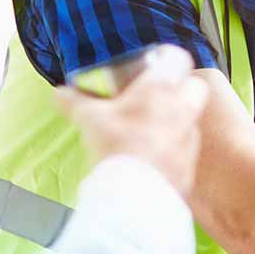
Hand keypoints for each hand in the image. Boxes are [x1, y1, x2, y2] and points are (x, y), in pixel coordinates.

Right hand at [58, 48, 206, 201]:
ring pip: (191, 118)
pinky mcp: (192, 163)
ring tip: (149, 128)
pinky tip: (153, 154)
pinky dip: (174, 146)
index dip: (167, 58)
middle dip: (179, 88)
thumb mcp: (89, 119)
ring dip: (176, 118)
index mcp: (162, 89)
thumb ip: (75, 101)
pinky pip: (187, 147)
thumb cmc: (115, 147)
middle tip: (155, 97)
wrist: (133, 196)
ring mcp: (191, 137)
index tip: (153, 64)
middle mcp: (184, 109)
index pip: (179, 58)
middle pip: (194, 86)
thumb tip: (60, 93)